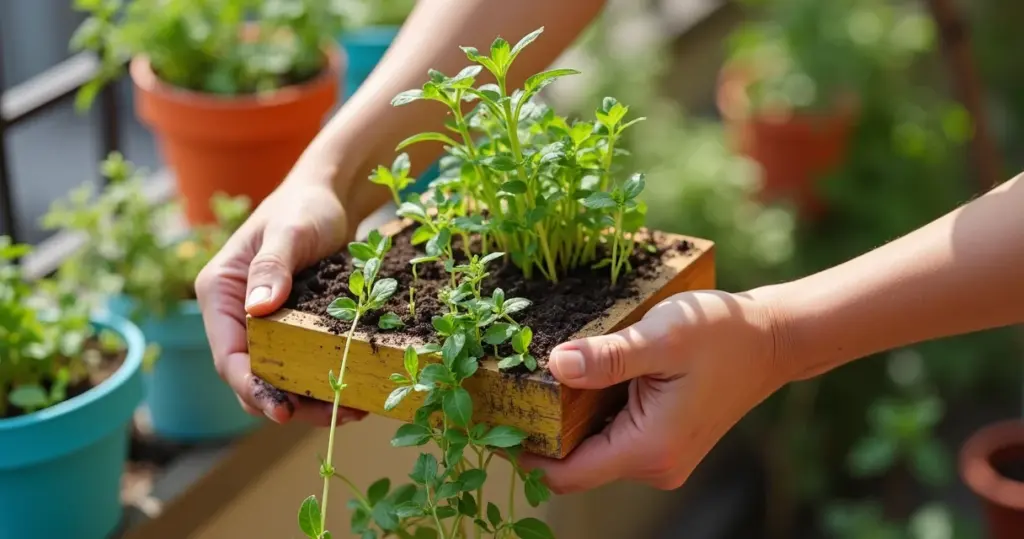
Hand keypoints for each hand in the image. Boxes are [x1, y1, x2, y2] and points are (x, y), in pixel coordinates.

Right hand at [195, 169, 367, 426]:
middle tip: (332, 415)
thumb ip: (273, 266)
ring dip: (311, 397)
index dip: (253, 387)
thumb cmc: (305, 206)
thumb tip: (258, 309)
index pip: (229, 355)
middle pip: (253, 375)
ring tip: (352, 409)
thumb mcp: (291, 232)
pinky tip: (356, 390)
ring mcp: (264, 323)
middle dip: (287, 401)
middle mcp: (236, 314)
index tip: (282, 412)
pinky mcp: (292, 326)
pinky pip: (303, 362)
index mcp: (220, 293)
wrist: (330, 195)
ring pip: (280, 375)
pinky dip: (324, 379)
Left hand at [520, 290, 787, 492]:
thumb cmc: (722, 335)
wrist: (771, 340)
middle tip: (505, 394)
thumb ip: (608, 357)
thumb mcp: (662, 337)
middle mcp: (654, 465)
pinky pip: (614, 438)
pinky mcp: (665, 442)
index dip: (525, 456)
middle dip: (540, 435)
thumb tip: (555, 365)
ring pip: (594, 450)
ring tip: (535, 382)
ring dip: (566, 423)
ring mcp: (661, 457)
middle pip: (577, 465)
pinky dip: (590, 416)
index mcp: (648, 448)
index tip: (489, 426)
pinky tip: (578, 381)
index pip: (568, 474)